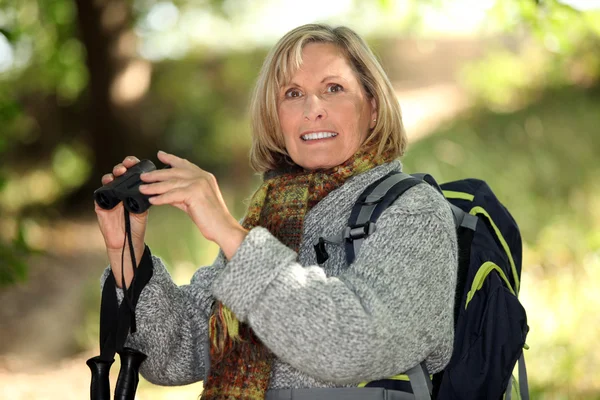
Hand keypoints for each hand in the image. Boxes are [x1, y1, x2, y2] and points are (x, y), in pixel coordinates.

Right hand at [95, 156, 147, 287]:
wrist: (128, 240)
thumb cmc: (137, 223)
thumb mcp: (145, 206)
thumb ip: (148, 195)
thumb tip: (157, 182)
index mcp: (130, 188)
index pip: (130, 171)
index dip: (132, 164)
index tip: (136, 162)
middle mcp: (119, 189)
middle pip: (118, 172)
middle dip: (122, 166)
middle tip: (127, 166)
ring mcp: (109, 196)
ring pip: (108, 180)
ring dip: (112, 174)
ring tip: (119, 173)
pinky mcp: (100, 205)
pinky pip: (99, 194)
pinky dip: (103, 187)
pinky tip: (108, 184)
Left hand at [139, 151, 246, 258]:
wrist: (223, 228)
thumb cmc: (211, 217)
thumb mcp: (195, 201)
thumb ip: (181, 194)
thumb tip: (165, 192)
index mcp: (205, 176)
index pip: (185, 164)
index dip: (171, 159)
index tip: (160, 155)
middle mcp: (202, 177)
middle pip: (175, 172)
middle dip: (157, 174)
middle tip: (144, 176)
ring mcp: (199, 184)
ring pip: (171, 183)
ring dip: (154, 186)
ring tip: (143, 188)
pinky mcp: (195, 194)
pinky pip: (173, 195)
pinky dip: (161, 198)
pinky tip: (152, 200)